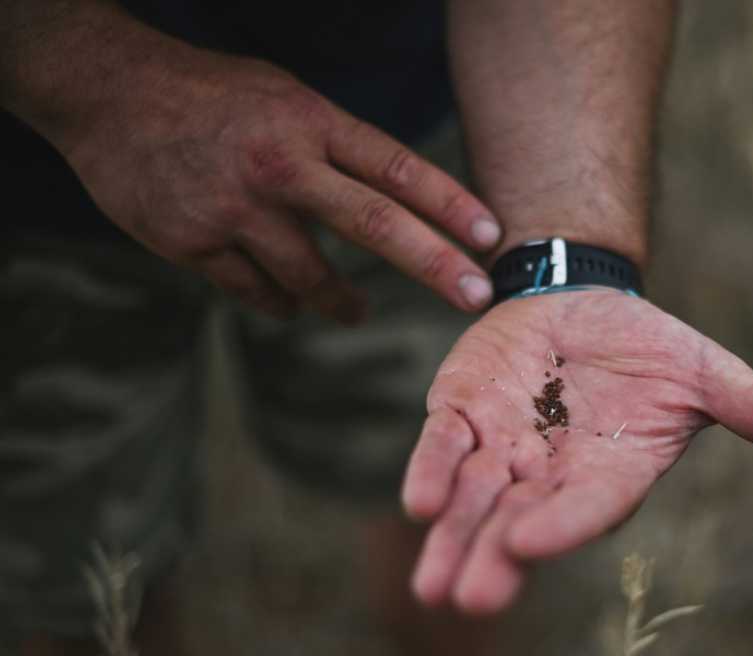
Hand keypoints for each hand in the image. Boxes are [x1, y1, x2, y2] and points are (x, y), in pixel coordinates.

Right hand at [58, 31, 500, 320]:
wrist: (104, 92)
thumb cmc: (210, 95)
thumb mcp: (284, 98)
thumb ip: (335, 146)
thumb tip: (396, 198)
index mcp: (309, 121)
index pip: (395, 166)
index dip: (448, 203)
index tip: (490, 235)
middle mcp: (279, 165)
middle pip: (373, 224)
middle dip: (433, 265)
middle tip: (474, 297)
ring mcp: (234, 208)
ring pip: (310, 277)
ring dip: (342, 301)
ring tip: (357, 309)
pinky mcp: (192, 243)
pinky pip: (256, 293)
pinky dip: (279, 301)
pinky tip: (287, 300)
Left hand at [402, 290, 752, 613]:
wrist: (584, 304)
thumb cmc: (650, 350)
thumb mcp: (709, 377)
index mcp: (613, 472)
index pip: (589, 505)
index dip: (563, 523)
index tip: (532, 544)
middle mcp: (553, 474)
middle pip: (521, 521)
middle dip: (494, 557)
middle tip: (467, 598)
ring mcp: (504, 447)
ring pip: (473, 500)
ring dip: (452, 536)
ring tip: (431, 587)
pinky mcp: (464, 414)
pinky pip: (444, 447)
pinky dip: (431, 470)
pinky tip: (417, 502)